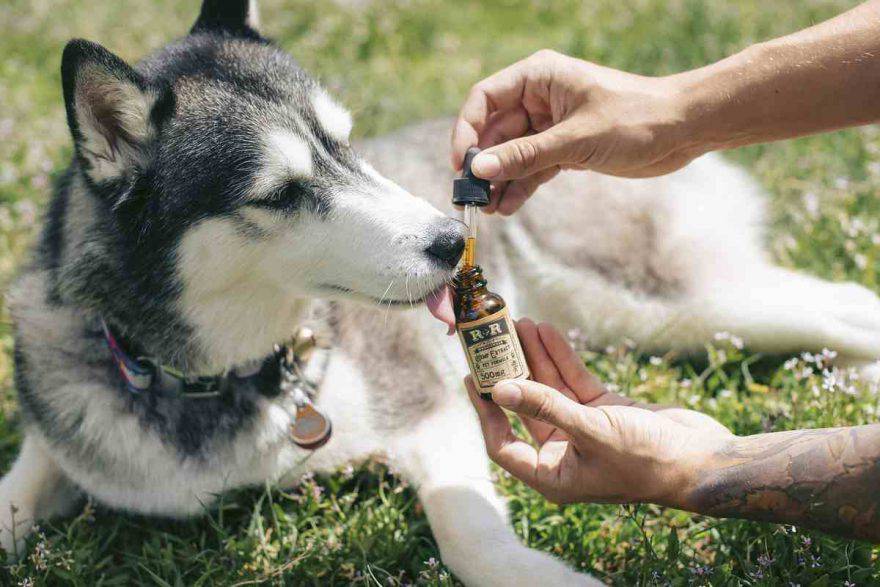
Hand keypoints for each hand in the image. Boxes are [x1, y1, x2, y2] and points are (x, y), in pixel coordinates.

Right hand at [451, 50, 700, 214]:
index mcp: (539, 77)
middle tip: (470, 197)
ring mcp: (551, 125)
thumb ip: (525, 156)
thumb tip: (479, 170)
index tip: (461, 164)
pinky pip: (532, 168)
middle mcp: (540, 98)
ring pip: (512, 154)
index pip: (485, 99)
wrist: (682, 130)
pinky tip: (508, 207)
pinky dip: (520, 186)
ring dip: (499, 180)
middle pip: (494, 131)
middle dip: (482, 164)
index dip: (467, 130)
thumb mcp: (575, 139)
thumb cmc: (636, 118)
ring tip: (487, 209)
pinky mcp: (564, 148)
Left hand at [467, 319, 732, 505]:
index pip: (503, 444)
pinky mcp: (604, 411)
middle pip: (524, 408)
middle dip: (510, 373)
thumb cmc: (648, 459)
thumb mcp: (591, 431)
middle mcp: (563, 454)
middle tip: (492, 340)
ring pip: (549, 389)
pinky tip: (547, 332)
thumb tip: (500, 389)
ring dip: (534, 358)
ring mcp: (583, 431)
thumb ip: (545, 407)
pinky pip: (574, 381)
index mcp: (553, 475)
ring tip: (520, 323)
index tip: (473, 378)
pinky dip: (561, 358)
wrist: (704, 459)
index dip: (486, 411)